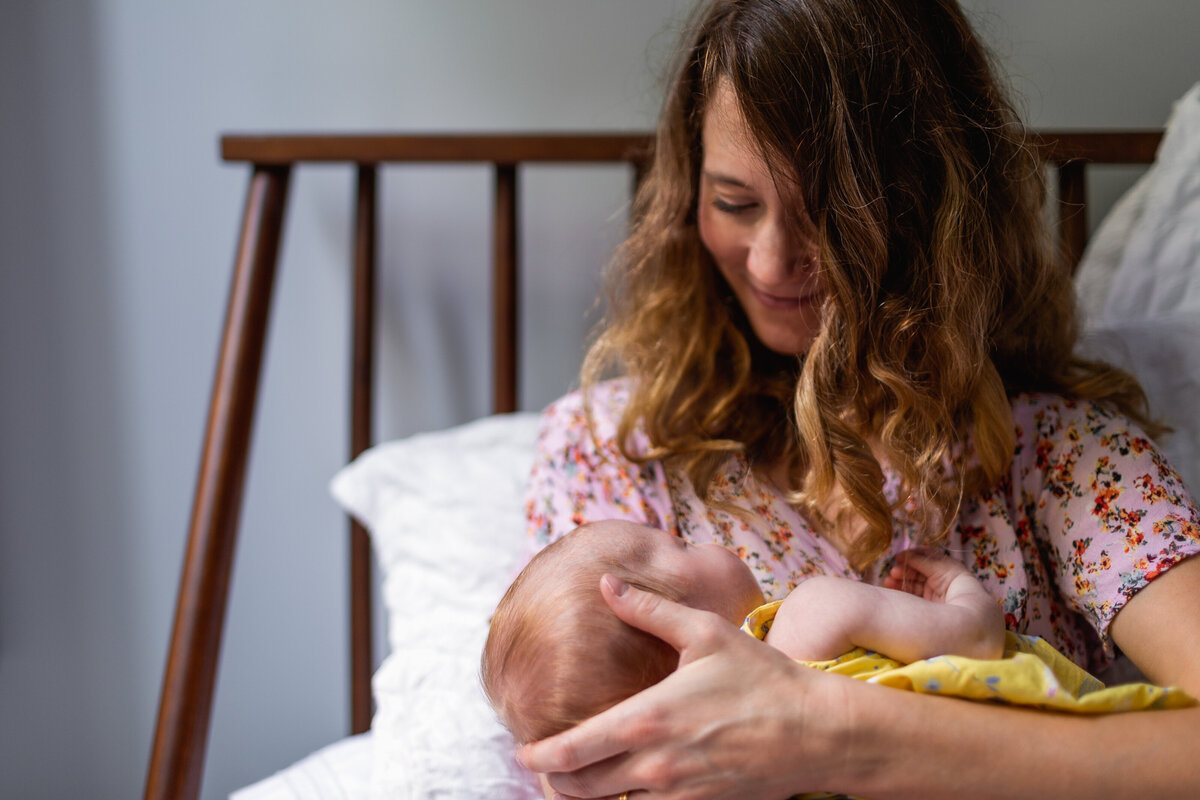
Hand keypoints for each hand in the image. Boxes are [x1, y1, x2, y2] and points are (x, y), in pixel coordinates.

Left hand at [517, 575, 856, 798]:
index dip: (538, 755)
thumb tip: (606, 584)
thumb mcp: (705, 632)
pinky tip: (626, 786)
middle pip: (580, 789)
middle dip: (554, 779)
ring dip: (590, 795)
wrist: (818, 732)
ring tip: (580, 777)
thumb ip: (649, 610)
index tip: (523, 751)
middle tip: (546, 765)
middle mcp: (655, 765)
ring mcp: (677, 795)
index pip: (572, 750)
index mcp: (647, 719)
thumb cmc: (762, 678)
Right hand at [883, 547, 975, 602]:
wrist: (969, 611)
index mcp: (945, 568)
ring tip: (888, 581)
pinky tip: (892, 588)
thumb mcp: (940, 567)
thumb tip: (905, 555)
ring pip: (912, 584)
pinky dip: (901, 591)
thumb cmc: (958, 585)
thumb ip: (921, 560)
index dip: (910, 558)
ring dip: (899, 582)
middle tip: (893, 572)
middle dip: (903, 571)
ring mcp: (933, 594)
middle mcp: (939, 581)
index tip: (897, 558)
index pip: (924, 560)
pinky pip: (912, 596)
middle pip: (916, 572)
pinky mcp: (929, 606)